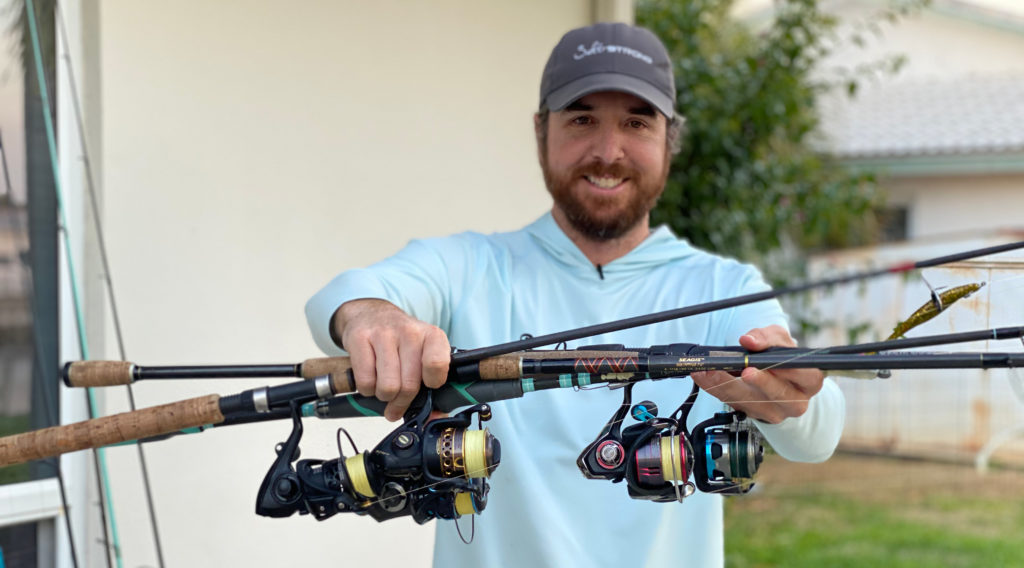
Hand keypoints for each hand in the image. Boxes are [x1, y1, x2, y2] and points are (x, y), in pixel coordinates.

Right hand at [333, 299, 449, 420]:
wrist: (372, 314)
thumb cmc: (402, 343)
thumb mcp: (423, 356)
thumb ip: (434, 390)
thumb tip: (434, 419)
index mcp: (432, 336)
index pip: (437, 365)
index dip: (432, 383)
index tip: (426, 386)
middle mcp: (409, 331)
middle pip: (409, 385)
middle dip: (402, 401)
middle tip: (398, 400)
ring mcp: (383, 333)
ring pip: (387, 387)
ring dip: (384, 396)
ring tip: (384, 388)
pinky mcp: (359, 338)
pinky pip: (365, 382)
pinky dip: (367, 390)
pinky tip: (371, 379)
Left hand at [691, 325, 823, 423]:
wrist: (774, 374)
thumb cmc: (781, 356)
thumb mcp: (779, 339)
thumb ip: (766, 336)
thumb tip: (750, 341)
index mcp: (809, 381)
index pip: (804, 376)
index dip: (785, 369)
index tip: (767, 362)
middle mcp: (795, 402)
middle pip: (777, 395)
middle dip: (758, 382)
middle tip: (743, 370)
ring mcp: (774, 413)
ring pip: (751, 403)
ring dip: (727, 386)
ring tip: (710, 371)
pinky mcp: (753, 415)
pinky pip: (732, 403)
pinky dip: (716, 388)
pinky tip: (704, 377)